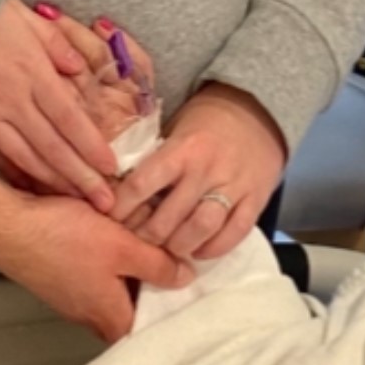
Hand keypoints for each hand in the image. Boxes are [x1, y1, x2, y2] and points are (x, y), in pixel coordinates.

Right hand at [0, 0, 120, 212]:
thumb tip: (79, 69)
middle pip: (52, 146)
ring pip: (25, 158)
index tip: (112, 167)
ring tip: (77, 203)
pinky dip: (16, 177)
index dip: (91, 145)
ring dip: (53, 183)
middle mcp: (10, 98)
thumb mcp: (23, 16)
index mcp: (29, 70)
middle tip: (105, 203)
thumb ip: (55, 42)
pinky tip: (32, 192)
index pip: (68, 116)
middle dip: (81, 177)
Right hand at [0, 194, 193, 343]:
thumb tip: (186, 276)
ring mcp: (69, 298)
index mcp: (112, 319)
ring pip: (108, 286)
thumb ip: (157, 263)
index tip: (180, 278)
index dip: (168, 302)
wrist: (7, 226)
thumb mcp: (121, 245)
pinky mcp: (54, 277)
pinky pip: (87, 273)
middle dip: (144, 279)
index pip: (151, 324)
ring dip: (121, 265)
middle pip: (129, 304)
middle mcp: (90, 317)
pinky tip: (101, 230)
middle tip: (160, 250)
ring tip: (132, 235)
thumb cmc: (63, 238)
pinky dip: (99, 256)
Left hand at [111, 83, 286, 259]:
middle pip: (170, 216)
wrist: (256, 112)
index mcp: (180, 149)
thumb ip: (155, 159)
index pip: (143, 183)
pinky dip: (214, 249)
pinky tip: (198, 252)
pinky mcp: (255, 201)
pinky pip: (234, 234)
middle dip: (148, 236)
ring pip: (201, 228)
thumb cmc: (204, 123)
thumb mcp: (174, 130)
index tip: (108, 217)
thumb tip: (119, 186)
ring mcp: (232, 187)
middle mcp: (205, 170)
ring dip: (180, 246)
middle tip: (136, 242)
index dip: (122, 206)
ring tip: (167, 251)